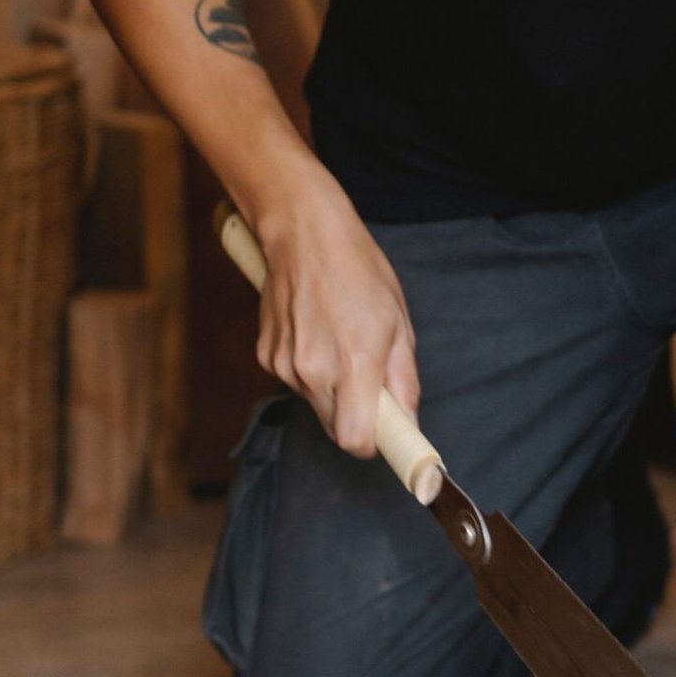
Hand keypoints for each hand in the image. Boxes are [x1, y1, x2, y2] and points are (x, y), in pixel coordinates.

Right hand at [254, 189, 418, 454]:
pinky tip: (315, 334)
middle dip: (356, 417)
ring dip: (333, 391)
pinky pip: (296, 382)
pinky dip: (309, 371)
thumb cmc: (357, 270)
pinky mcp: (267, 356)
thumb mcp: (398, 323)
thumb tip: (408, 423)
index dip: (372, 445)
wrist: (302, 232)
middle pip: (336, 429)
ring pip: (316, 405)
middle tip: (368, 382)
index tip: (384, 437)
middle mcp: (315, 370)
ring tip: (339, 343)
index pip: (355, 440)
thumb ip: (402, 381)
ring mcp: (285, 365)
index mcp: (354, 363)